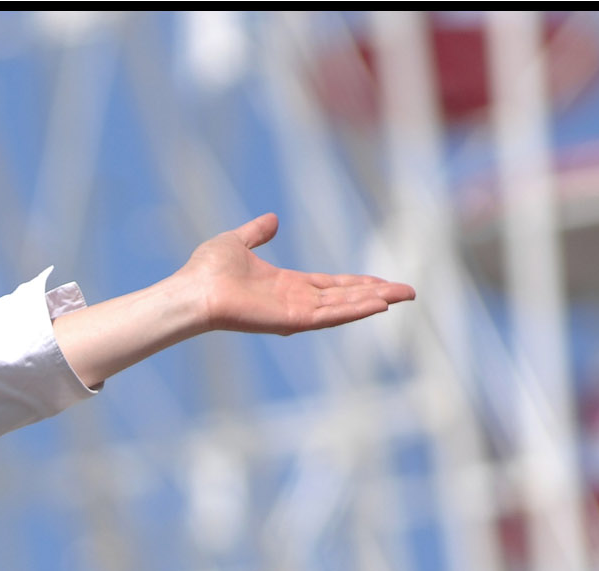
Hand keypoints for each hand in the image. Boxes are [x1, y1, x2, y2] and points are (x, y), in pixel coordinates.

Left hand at [50, 213, 413, 388]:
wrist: (190, 290)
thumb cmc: (205, 271)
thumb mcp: (236, 242)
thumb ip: (256, 233)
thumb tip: (271, 220)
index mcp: (285, 285)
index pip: (330, 285)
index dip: (357, 283)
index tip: (382, 282)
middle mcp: (294, 301)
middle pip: (344, 298)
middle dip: (376, 294)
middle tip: (408, 292)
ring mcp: (293, 313)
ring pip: (342, 307)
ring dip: (372, 301)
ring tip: (402, 296)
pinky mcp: (289, 320)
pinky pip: (327, 316)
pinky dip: (352, 310)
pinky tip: (377, 304)